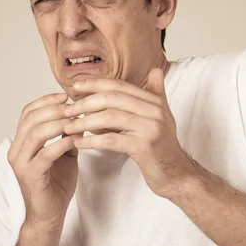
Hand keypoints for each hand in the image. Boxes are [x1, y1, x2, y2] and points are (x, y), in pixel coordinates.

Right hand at [7, 93, 82, 227]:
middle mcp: (16, 150)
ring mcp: (21, 163)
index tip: (66, 95)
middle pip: (31, 118)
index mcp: (21, 142)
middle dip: (54, 109)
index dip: (46, 100)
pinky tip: (77, 140)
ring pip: (35, 133)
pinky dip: (62, 143)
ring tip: (77, 120)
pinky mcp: (31, 175)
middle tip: (74, 105)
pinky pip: (45, 153)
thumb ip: (67, 135)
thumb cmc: (56, 184)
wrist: (49, 215)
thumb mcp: (64, 153)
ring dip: (58, 123)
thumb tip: (79, 114)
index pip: (28, 112)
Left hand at [62, 68, 197, 197]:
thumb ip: (156, 94)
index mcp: (155, 101)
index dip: (96, 84)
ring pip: (110, 117)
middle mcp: (155, 111)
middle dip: (86, 102)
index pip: (120, 86)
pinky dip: (92, 140)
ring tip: (68, 127)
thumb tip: (155, 71)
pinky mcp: (144, 146)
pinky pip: (112, 140)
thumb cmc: (163, 147)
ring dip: (85, 121)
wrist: (177, 175)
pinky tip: (79, 143)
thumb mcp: (162, 116)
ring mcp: (151, 128)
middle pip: (112, 98)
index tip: (75, 87)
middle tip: (67, 110)